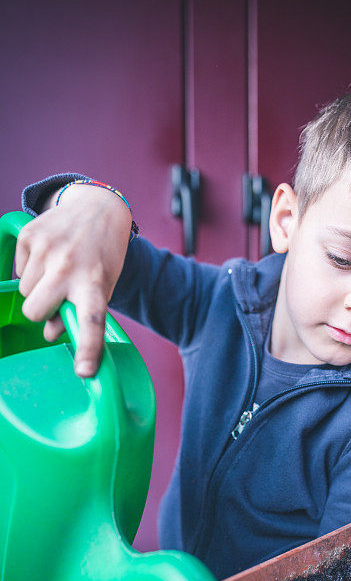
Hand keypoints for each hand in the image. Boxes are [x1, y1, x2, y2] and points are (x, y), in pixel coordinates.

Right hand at [14, 183, 132, 377]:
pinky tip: (49, 256)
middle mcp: (69, 266)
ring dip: (38, 288)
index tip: (84, 371)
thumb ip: (80, 313)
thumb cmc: (101, 257)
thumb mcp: (102, 287)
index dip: (87, 348)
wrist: (98, 208)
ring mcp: (46, 249)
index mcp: (95, 283)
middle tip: (59, 296)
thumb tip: (50, 332)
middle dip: (42, 311)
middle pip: (35, 311)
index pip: (92, 321)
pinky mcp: (28, 235)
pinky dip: (31, 269)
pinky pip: (18, 270)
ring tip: (58, 270)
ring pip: (25, 292)